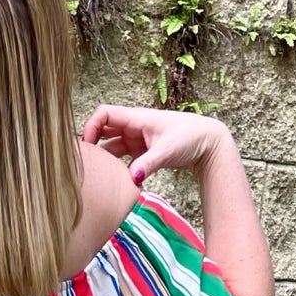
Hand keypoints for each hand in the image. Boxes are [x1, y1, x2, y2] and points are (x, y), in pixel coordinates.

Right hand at [81, 106, 229, 182]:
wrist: (208, 143)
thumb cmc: (190, 137)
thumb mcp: (168, 151)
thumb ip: (148, 164)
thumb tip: (132, 179)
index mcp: (136, 118)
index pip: (104, 114)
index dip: (91, 126)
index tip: (87, 146)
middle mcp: (133, 126)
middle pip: (103, 130)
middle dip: (93, 145)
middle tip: (86, 164)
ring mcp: (137, 139)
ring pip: (111, 146)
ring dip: (105, 159)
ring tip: (98, 175)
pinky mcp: (142, 151)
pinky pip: (122, 158)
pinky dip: (118, 168)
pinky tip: (118, 181)